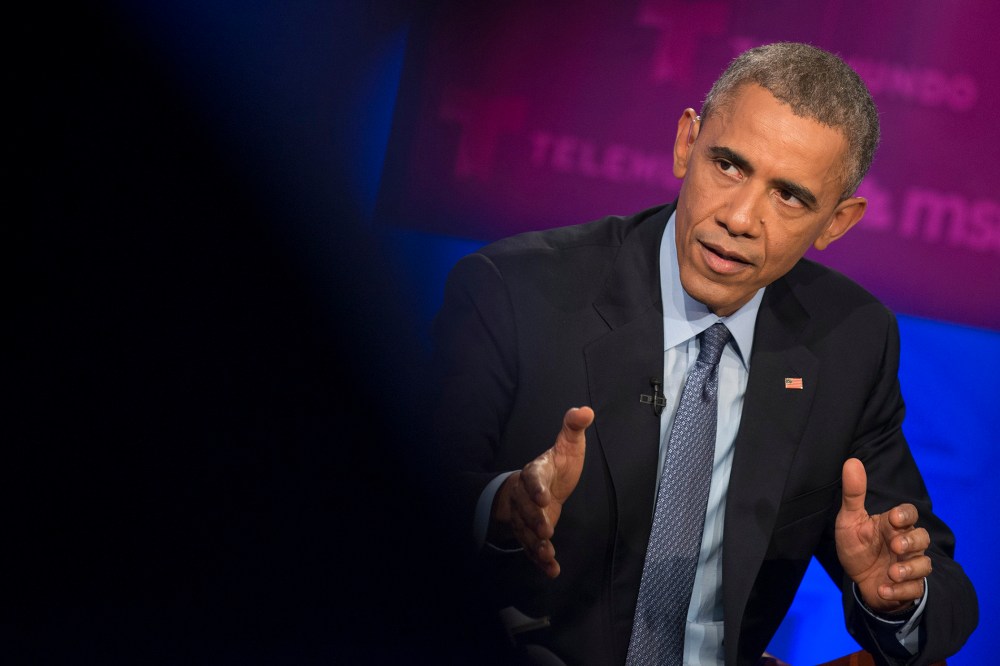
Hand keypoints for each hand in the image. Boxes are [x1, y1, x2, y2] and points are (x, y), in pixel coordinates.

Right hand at [492, 406, 593, 577]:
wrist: (537, 487)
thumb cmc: (555, 465)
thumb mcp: (567, 444)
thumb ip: (573, 428)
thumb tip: (586, 410)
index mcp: (535, 472)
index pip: (532, 478)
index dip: (536, 489)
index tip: (544, 498)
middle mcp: (526, 496)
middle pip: (525, 509)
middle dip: (534, 520)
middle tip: (545, 529)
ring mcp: (526, 517)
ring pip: (526, 531)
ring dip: (536, 544)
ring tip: (548, 555)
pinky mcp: (531, 534)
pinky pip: (532, 547)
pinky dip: (540, 560)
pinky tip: (551, 570)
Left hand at [835, 458, 931, 612]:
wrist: (859, 580)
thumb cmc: (856, 546)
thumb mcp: (849, 520)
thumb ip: (853, 494)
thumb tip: (852, 461)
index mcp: (892, 525)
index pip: (909, 513)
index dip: (905, 515)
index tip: (893, 518)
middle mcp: (905, 544)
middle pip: (923, 538)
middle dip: (911, 542)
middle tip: (895, 547)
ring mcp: (910, 566)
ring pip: (924, 565)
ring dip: (909, 570)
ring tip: (891, 573)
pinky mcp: (909, 588)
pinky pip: (915, 590)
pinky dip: (900, 592)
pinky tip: (883, 590)